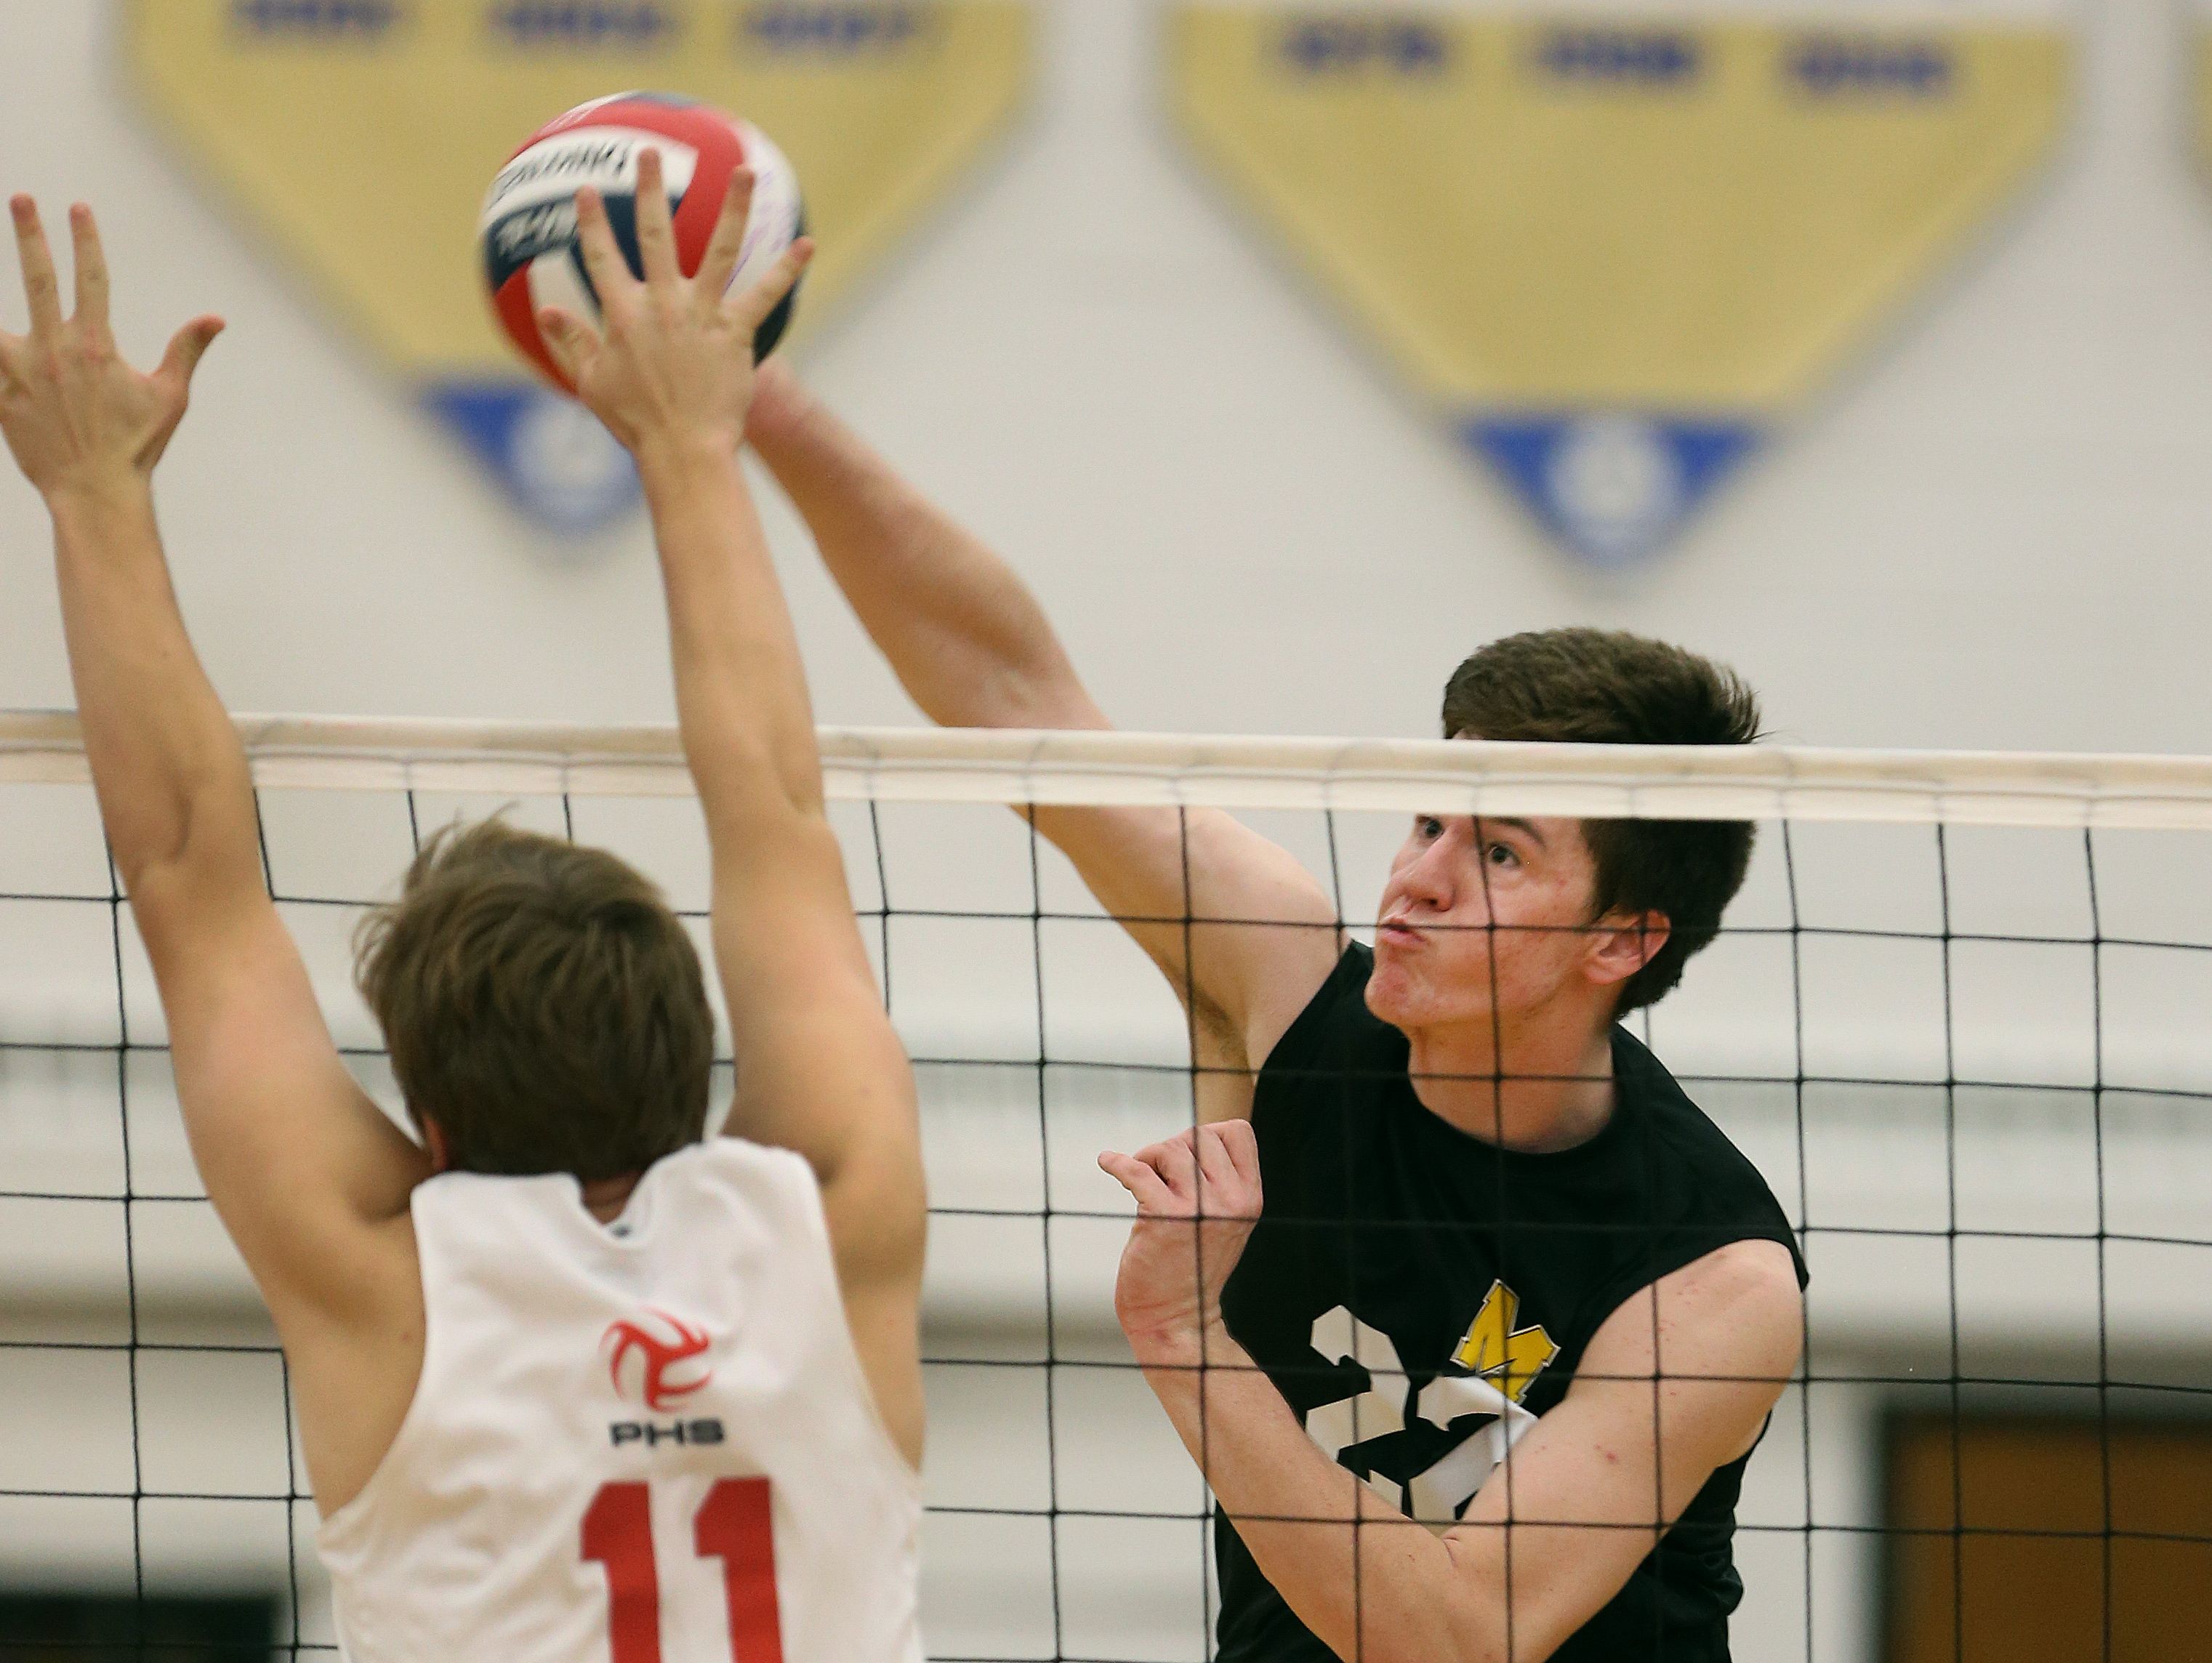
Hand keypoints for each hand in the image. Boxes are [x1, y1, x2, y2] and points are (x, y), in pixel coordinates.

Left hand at [0, 197, 221, 503]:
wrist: (94, 491)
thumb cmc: (136, 446)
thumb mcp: (170, 397)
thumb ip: (185, 351)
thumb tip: (215, 319)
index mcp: (96, 346)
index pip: (91, 279)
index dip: (85, 239)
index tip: (76, 207)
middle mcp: (56, 351)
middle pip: (38, 280)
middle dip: (30, 236)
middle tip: (21, 199)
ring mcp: (22, 371)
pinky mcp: (1, 394)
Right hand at [539, 152, 812, 465]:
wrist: (683, 447)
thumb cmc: (636, 421)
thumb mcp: (592, 382)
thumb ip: (572, 340)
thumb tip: (546, 309)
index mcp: (622, 314)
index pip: (601, 258)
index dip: (591, 223)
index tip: (586, 189)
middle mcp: (662, 304)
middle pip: (654, 235)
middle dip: (649, 190)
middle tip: (647, 155)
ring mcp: (702, 314)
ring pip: (720, 249)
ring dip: (734, 207)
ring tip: (744, 172)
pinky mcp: (736, 332)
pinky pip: (766, 293)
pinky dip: (787, 269)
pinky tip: (807, 244)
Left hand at [1099, 1120, 1262, 1360]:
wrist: (1178, 1318)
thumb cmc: (1192, 1264)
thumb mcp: (1224, 1219)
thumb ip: (1218, 1181)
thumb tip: (1186, 1140)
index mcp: (1250, 1197)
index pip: (1238, 1132)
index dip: (1208, 1134)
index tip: (1187, 1157)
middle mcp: (1231, 1200)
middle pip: (1198, 1135)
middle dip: (1172, 1147)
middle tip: (1157, 1175)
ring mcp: (1199, 1209)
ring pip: (1169, 1148)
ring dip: (1147, 1158)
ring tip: (1140, 1180)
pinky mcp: (1164, 1218)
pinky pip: (1136, 1170)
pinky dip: (1116, 1163)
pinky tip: (1107, 1162)